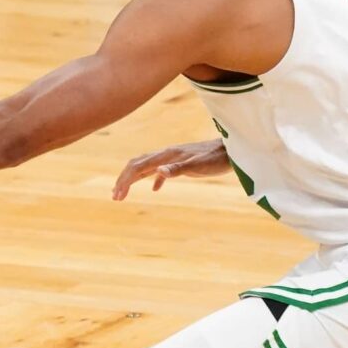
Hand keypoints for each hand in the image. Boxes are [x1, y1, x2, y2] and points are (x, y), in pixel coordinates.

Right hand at [113, 139, 229, 199]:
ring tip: (125, 192)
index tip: (118, 196)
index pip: (138, 167)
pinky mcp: (181, 162)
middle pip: (137, 165)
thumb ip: (178, 169)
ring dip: (134, 179)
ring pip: (146, 166)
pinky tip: (155, 189)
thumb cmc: (217, 160)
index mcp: (166, 155)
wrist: (232, 151)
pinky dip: (153, 179)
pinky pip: (161, 169)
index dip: (125, 181)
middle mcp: (166, 154)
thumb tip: (158, 172)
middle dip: (124, 180)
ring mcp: (173, 158)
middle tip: (115, 197)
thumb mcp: (198, 166)